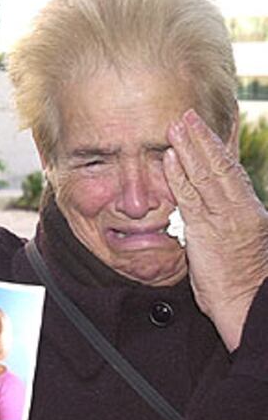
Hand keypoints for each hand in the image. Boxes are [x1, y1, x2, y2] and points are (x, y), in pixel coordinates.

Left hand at [165, 108, 267, 350]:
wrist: (248, 304)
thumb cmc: (245, 282)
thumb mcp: (242, 247)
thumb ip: (228, 226)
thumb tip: (214, 217)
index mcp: (248, 210)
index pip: (233, 172)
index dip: (221, 148)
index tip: (212, 129)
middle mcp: (238, 208)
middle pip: (220, 165)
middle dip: (204, 138)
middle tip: (189, 116)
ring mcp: (223, 217)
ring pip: (206, 174)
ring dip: (190, 148)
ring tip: (177, 125)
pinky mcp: (206, 230)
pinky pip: (191, 196)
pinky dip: (180, 175)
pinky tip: (170, 158)